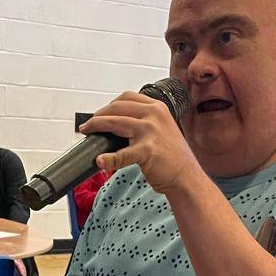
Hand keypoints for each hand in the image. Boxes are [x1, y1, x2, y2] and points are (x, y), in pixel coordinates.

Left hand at [81, 90, 199, 196]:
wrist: (187, 178)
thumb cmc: (173, 158)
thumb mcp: (162, 130)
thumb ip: (143, 123)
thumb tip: (116, 123)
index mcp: (157, 108)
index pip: (127, 97)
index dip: (110, 104)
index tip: (101, 112)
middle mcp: (154, 115)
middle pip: (117, 107)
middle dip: (99, 114)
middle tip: (89, 124)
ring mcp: (151, 131)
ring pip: (115, 122)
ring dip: (97, 126)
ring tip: (88, 132)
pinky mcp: (147, 151)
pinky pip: (122, 154)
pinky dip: (108, 159)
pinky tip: (100, 161)